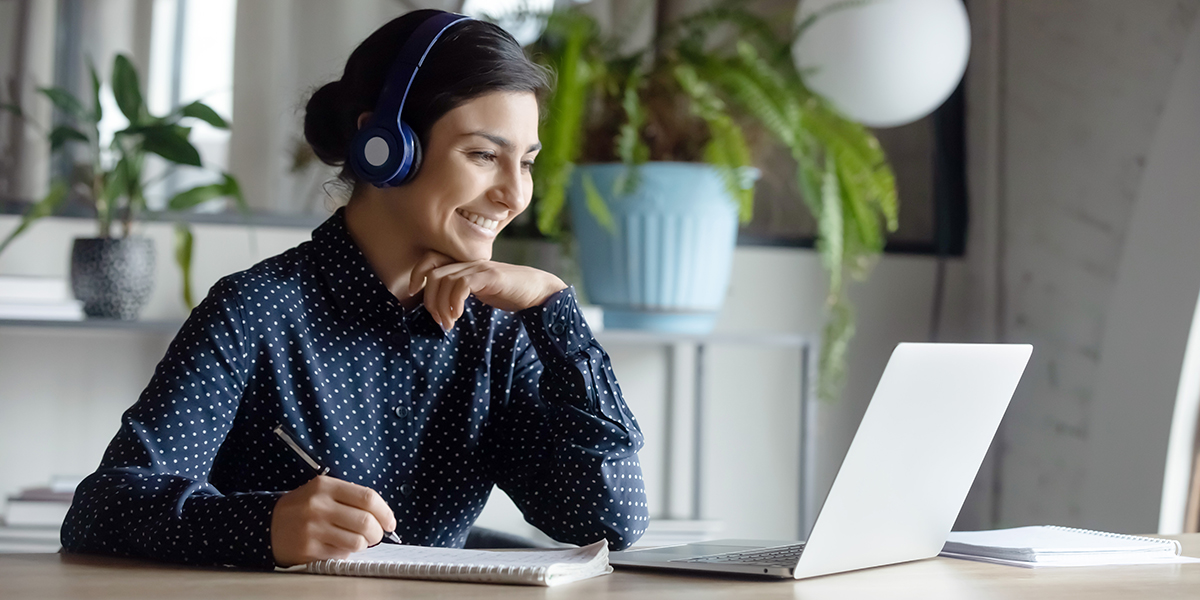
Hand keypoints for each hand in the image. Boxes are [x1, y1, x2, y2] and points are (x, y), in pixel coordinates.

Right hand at [270, 476, 396, 566]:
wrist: (268, 525)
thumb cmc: (303, 508)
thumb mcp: (322, 492)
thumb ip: (351, 498)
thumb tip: (383, 515)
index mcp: (326, 486)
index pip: (368, 498)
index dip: (385, 512)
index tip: (390, 522)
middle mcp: (319, 505)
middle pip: (366, 521)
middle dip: (377, 532)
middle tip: (375, 535)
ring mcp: (313, 528)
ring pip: (357, 541)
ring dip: (364, 545)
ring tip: (358, 541)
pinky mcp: (309, 549)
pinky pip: (342, 554)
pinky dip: (346, 553)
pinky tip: (338, 546)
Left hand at [408, 251, 566, 329]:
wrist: (538, 290)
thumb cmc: (509, 293)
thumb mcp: (480, 290)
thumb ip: (462, 291)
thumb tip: (441, 307)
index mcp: (465, 264)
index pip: (431, 259)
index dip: (416, 273)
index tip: (413, 292)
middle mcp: (469, 262)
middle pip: (433, 274)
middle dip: (429, 300)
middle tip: (439, 320)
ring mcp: (480, 268)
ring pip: (444, 280)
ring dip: (441, 306)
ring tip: (449, 323)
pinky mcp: (490, 276)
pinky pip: (462, 285)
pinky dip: (454, 302)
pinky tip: (458, 315)